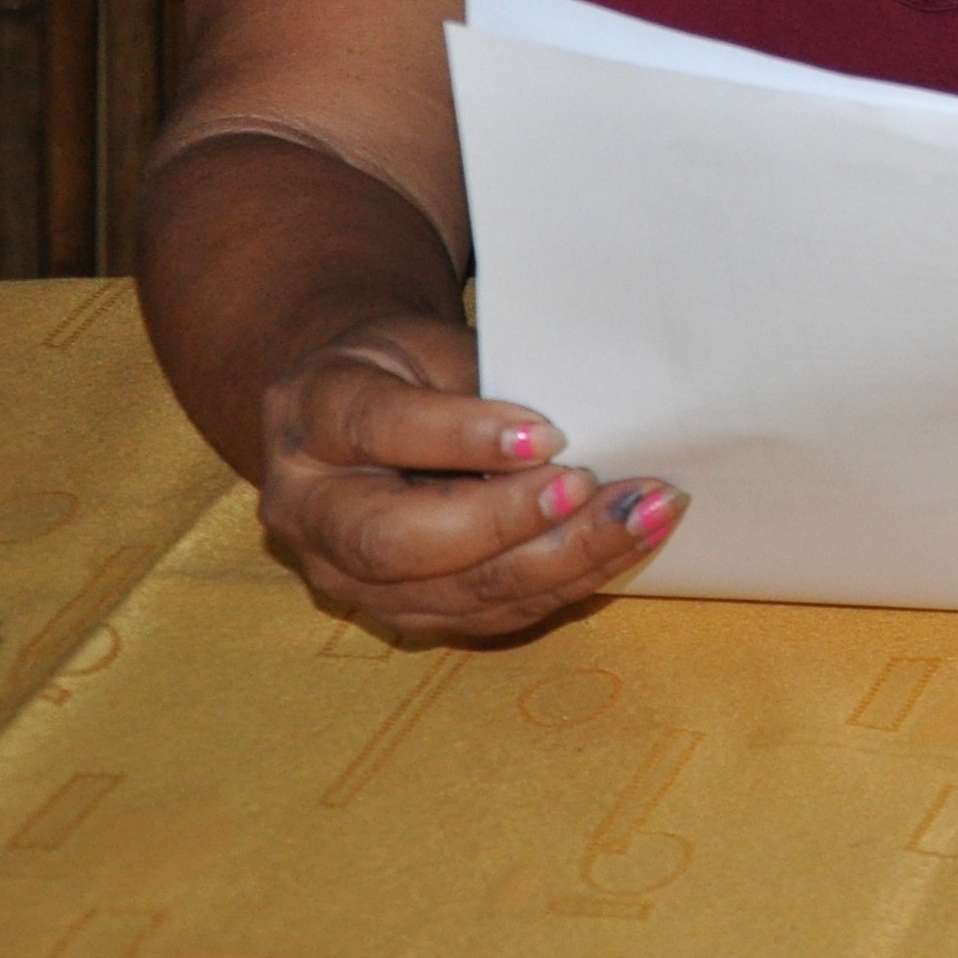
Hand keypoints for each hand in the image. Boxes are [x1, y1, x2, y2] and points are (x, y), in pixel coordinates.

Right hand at [254, 311, 682, 640]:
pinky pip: (488, 613)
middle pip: (397, 540)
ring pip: (452, 592)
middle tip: (592, 483)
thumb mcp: (432, 344)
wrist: (362, 414)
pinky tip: (626, 544)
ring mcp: (347, 575)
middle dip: (508, 521)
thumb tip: (583, 422)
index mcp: (311, 417)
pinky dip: (566, 582)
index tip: (548, 433)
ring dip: (562, 560)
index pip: (378, 429)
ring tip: (645, 514)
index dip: (462, 435)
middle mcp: (311, 511)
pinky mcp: (401, 611)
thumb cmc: (410, 368)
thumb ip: (485, 382)